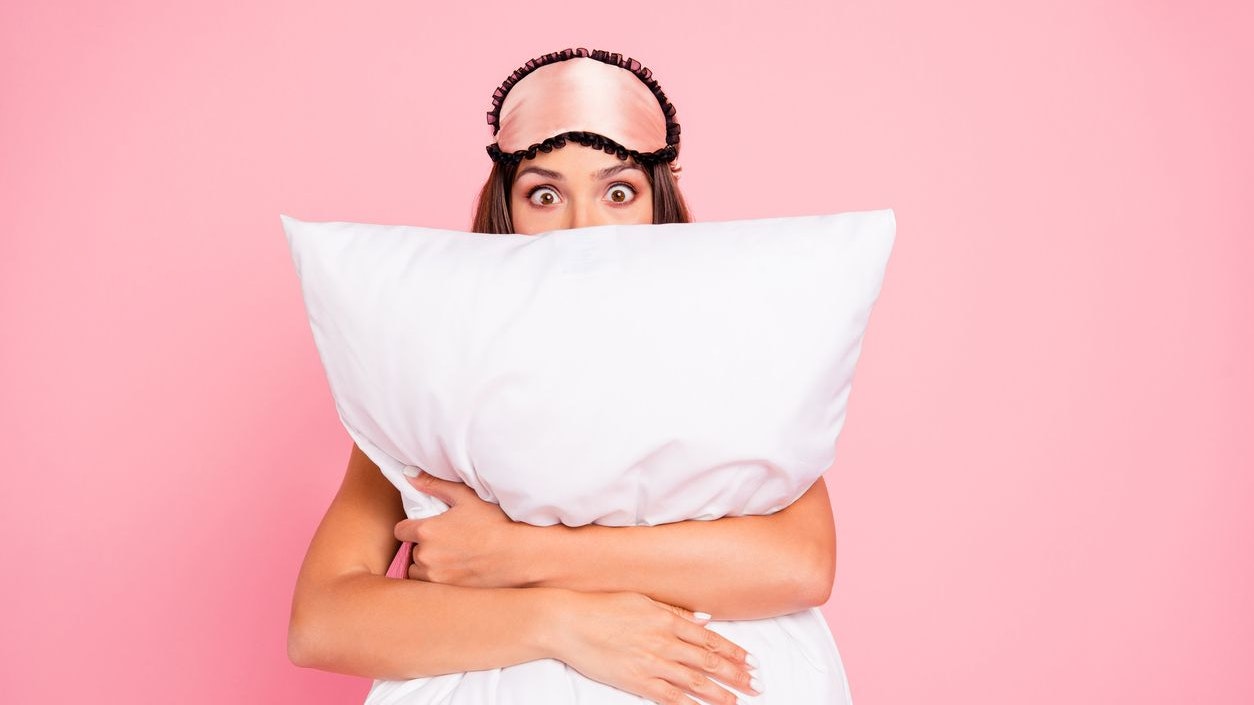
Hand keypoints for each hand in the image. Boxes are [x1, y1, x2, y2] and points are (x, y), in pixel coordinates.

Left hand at [394, 470, 534, 587]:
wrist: (520, 554)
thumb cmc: (495, 523)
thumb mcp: (466, 497)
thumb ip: (434, 485)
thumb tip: (408, 475)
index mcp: (426, 531)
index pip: (400, 531)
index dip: (412, 528)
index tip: (425, 528)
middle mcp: (426, 556)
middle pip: (411, 553)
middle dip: (423, 547)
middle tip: (446, 542)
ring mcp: (436, 577)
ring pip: (419, 572)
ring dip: (429, 566)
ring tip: (452, 558)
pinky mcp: (448, 592)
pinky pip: (433, 587)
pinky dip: (440, 580)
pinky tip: (459, 570)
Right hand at [546, 590, 760, 704]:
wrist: (570, 622)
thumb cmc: (604, 607)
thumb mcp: (643, 600)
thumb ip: (676, 612)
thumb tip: (705, 619)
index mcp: (667, 619)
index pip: (709, 639)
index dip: (733, 652)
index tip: (750, 662)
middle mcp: (665, 642)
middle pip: (708, 662)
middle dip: (736, 675)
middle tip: (756, 686)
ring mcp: (652, 663)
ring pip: (694, 682)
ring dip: (719, 694)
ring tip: (737, 702)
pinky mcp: (637, 681)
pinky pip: (669, 697)